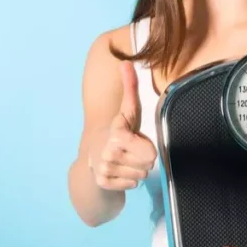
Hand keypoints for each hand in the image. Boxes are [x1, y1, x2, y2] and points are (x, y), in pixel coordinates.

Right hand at [89, 60, 156, 190]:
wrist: (94, 152)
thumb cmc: (119, 129)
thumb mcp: (128, 110)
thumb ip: (130, 87)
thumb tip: (126, 61)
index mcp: (118, 136)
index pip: (151, 154)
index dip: (147, 147)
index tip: (136, 139)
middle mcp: (109, 154)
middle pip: (148, 165)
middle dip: (143, 158)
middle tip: (130, 150)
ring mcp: (104, 170)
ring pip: (140, 176)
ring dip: (135, 168)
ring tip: (124, 158)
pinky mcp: (103, 182)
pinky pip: (132, 185)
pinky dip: (128, 180)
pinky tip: (119, 169)